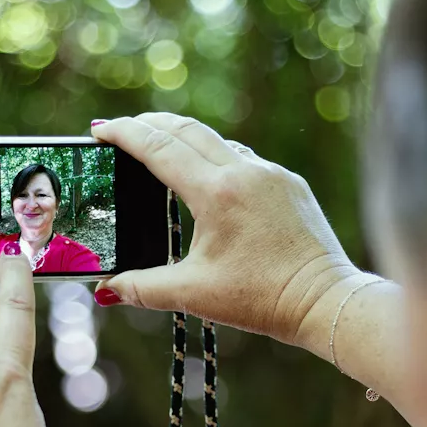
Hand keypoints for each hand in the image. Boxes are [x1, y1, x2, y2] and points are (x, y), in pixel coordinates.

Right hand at [90, 113, 360, 347]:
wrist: (325, 301)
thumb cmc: (263, 299)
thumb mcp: (194, 294)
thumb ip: (143, 288)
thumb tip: (107, 289)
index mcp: (217, 193)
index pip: (159, 148)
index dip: (124, 134)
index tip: (100, 129)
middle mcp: (245, 172)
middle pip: (187, 130)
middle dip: (150, 125)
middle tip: (121, 130)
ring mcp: (272, 174)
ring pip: (218, 142)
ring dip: (185, 139)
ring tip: (160, 148)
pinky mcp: (290, 184)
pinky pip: (246, 159)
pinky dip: (218, 159)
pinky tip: (208, 175)